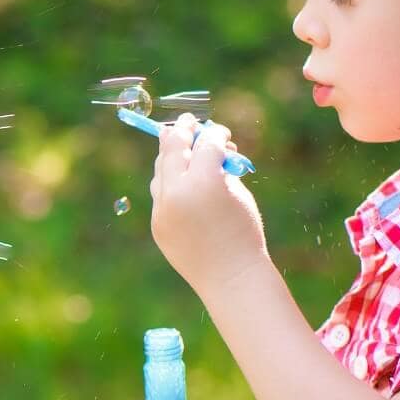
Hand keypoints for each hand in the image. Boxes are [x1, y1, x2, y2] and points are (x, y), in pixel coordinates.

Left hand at [148, 113, 267, 294]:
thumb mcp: (237, 193)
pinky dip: (169, 182)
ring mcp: (162, 210)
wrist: (231, 277)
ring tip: (182, 146)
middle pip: (173, 148)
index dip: (214, 134)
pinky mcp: (157, 225)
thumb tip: (202, 145)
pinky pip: (159, 194)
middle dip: (182, 131)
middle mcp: (178, 193)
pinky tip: (179, 177)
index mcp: (206, 182)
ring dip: (171, 155)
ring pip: (161, 170)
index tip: (218, 131)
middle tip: (188, 122)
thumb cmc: (243, 231)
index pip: (206, 144)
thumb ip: (218, 168)